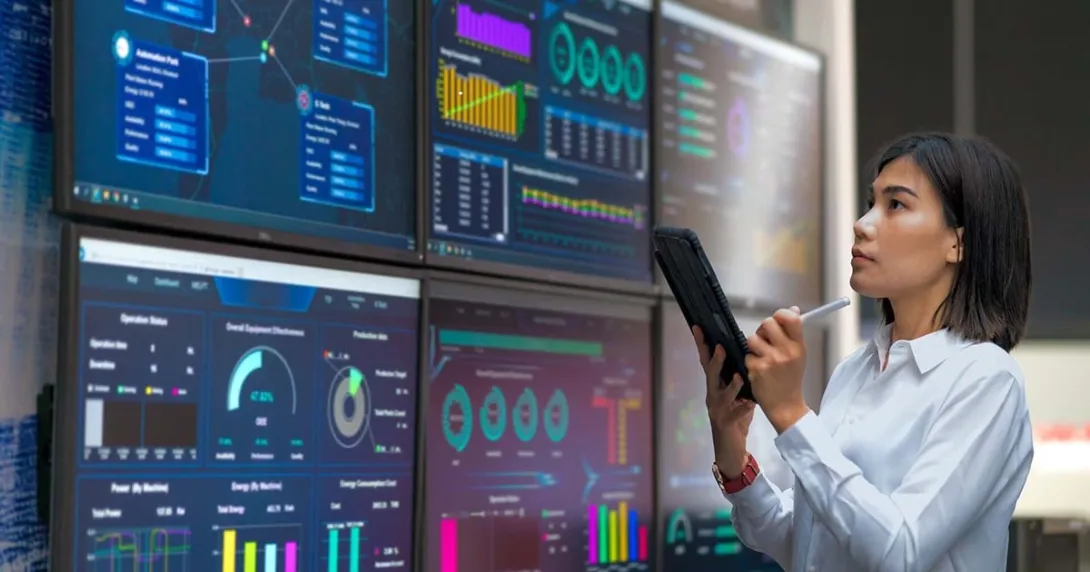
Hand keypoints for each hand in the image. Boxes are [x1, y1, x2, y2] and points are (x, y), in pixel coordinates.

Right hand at [694, 326, 755, 477]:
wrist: (730, 449)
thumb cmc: (734, 419)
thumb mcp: (736, 396)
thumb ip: (738, 379)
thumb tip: (745, 356)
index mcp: (715, 386)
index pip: (707, 362)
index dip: (702, 345)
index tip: (699, 328)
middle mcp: (712, 396)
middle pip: (710, 375)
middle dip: (715, 361)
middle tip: (720, 347)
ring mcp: (717, 410)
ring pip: (721, 395)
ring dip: (730, 385)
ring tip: (740, 376)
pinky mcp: (726, 424)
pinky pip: (734, 415)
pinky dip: (742, 409)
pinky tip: (750, 404)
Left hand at [745, 307, 809, 432]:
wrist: (786, 405)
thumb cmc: (790, 379)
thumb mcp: (798, 354)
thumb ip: (794, 333)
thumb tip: (793, 310)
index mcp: (798, 346)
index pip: (791, 318)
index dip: (781, 314)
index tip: (778, 319)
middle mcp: (786, 352)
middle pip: (767, 323)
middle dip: (762, 329)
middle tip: (765, 339)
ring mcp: (771, 360)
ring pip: (752, 338)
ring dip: (754, 346)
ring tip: (762, 357)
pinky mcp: (757, 369)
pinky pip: (747, 355)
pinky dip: (750, 361)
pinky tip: (759, 370)